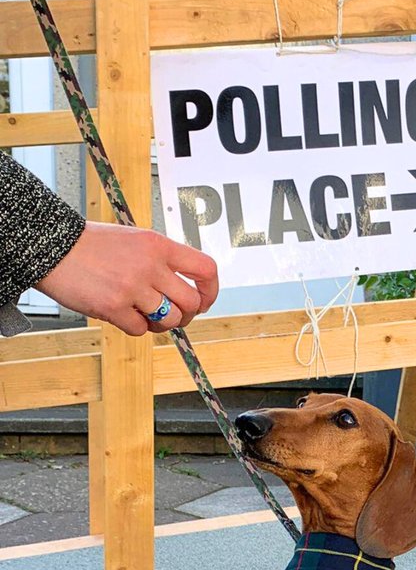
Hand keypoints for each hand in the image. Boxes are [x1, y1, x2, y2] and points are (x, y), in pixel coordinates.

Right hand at [35, 221, 218, 335]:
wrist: (52, 246)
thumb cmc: (93, 245)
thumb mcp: (135, 239)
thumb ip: (161, 261)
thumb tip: (186, 292)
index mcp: (158, 245)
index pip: (205, 269)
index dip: (211, 291)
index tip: (203, 301)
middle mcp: (149, 265)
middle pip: (191, 303)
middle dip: (186, 315)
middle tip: (173, 315)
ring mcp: (132, 288)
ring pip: (169, 320)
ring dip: (161, 324)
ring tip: (144, 314)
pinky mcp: (114, 307)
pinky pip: (141, 330)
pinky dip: (135, 327)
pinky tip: (122, 313)